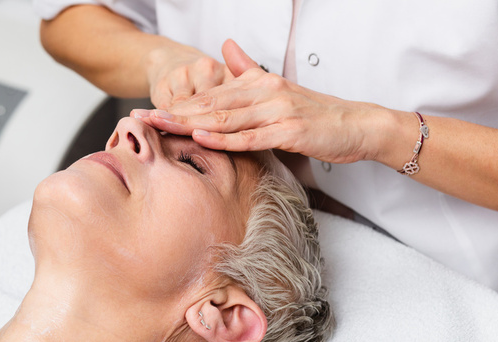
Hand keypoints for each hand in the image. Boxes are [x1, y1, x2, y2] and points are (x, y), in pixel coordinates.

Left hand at [140, 39, 387, 164]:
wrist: (357, 125)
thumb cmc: (317, 113)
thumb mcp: (279, 88)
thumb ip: (249, 69)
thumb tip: (227, 47)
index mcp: (259, 84)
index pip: (211, 95)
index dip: (178, 103)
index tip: (148, 111)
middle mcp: (265, 93)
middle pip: (210, 104)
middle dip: (172, 112)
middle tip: (140, 118)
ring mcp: (277, 112)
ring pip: (226, 118)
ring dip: (189, 123)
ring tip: (159, 127)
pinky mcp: (289, 131)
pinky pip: (251, 137)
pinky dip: (224, 138)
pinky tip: (201, 138)